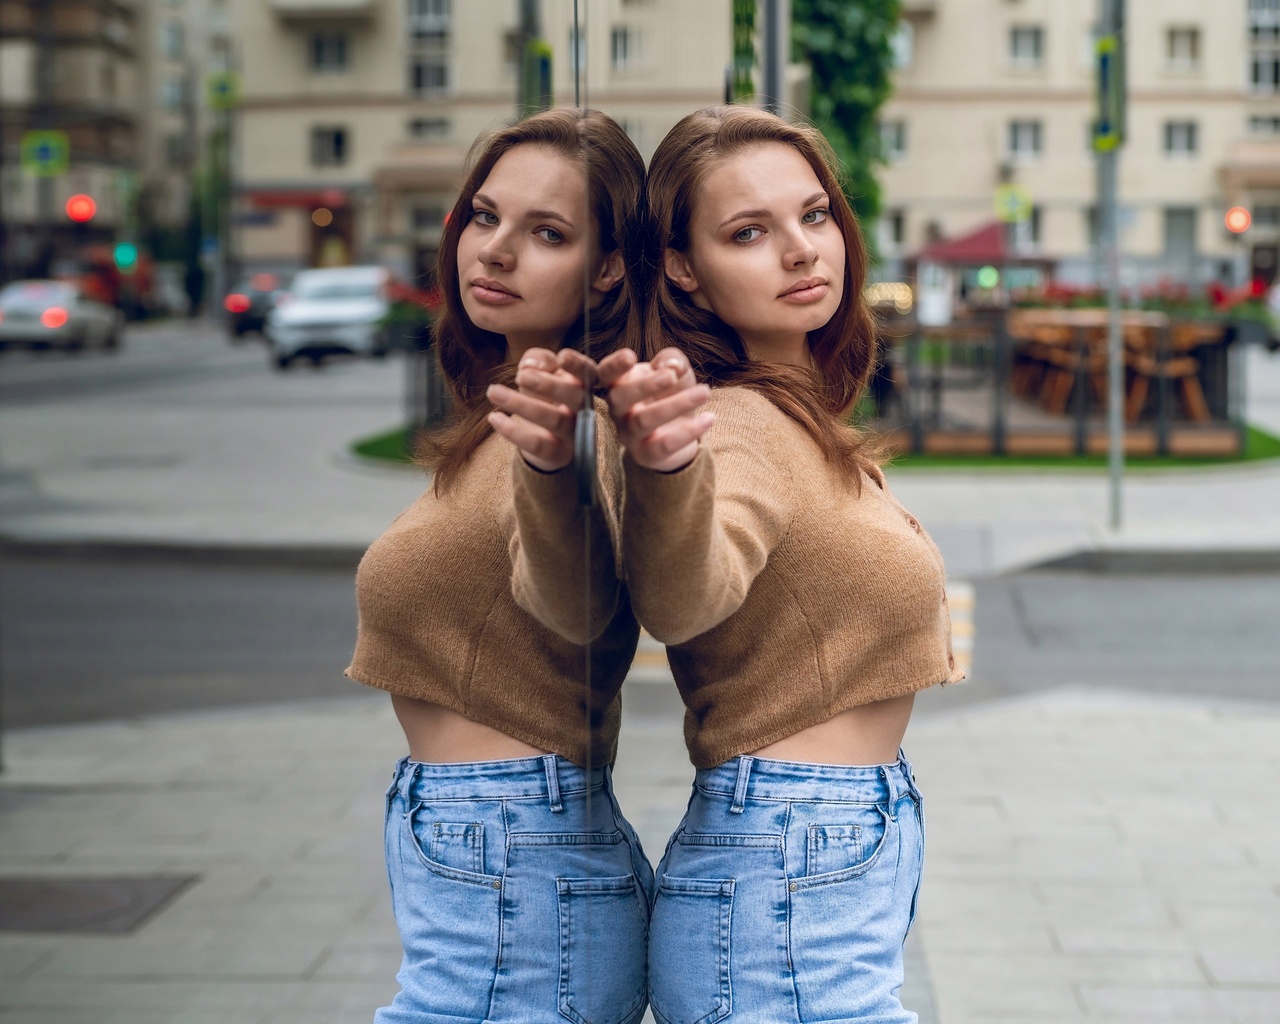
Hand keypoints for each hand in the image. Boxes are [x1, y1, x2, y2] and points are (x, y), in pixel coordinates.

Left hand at [487, 348, 592, 471]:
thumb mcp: (541, 371)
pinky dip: (513, 431)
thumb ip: (539, 359)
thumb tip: (531, 366)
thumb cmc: (544, 396)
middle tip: (521, 377)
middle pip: (577, 397)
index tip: (561, 357)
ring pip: (556, 420)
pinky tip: (494, 417)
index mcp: (582, 385)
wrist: (545, 440)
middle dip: (549, 385)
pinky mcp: (558, 454)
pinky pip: (538, 443)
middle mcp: (584, 409)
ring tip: (493, 392)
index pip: (589, 373)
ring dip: (523, 405)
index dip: (578, 365)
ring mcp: (573, 434)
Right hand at [599, 347, 713, 471]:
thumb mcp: (675, 369)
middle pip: (619, 397)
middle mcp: (619, 410)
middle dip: (645, 385)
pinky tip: (709, 418)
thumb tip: (671, 366)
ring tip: (704, 392)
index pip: (605, 373)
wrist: (681, 429)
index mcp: (620, 384)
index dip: (613, 365)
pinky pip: (664, 445)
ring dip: (676, 405)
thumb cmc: (671, 392)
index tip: (631, 356)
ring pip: (643, 421)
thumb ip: (672, 359)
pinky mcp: (647, 454)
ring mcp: (630, 435)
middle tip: (671, 376)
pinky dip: (689, 431)